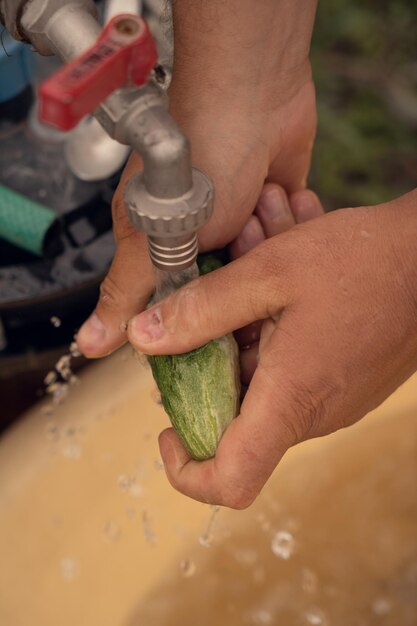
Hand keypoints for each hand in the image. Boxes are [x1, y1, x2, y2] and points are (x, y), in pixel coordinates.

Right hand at [76, 0, 317, 357]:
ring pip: (261, 269)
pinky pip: (290, 243)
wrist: (254, 95)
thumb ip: (129, 290)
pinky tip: (278, 194)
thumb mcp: (151, 237)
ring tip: (253, 205)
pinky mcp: (280, 209)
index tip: (213, 335)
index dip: (195, 323)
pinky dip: (289, 224)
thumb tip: (92, 345)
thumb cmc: (196, 159)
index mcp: (163, 248)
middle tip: (240, 257)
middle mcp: (202, 240)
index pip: (176, 308)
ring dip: (262, 243)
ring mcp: (243, 223)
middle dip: (236, 281)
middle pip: (225, 293)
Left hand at [127, 190, 416, 507]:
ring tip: (260, 251)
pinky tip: (285, 269)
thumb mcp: (270, 274)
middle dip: (215, 350)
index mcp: (291, 400)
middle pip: (237, 413)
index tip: (167, 429)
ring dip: (249, 323)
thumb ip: (201, 310)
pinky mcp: (347, 378)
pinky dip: (277, 324)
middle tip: (217, 290)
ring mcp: (334, 397)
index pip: (231, 481)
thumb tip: (144, 337)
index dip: (186, 471)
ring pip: (265, 376)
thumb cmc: (366, 262)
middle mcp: (315, 413)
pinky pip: (294, 365)